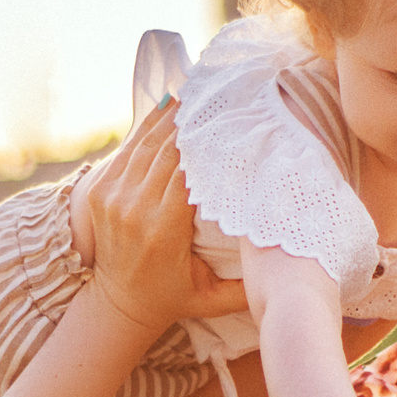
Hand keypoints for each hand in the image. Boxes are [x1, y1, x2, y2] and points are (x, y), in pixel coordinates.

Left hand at [84, 102, 248, 333]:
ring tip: (200, 91)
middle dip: (195, 122)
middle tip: (224, 94)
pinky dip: (149, 126)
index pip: (187, 172)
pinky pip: (129, 148)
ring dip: (173, 116)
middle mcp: (134, 208)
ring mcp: (113, 196)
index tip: (234, 121)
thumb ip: (248, 289)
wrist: (118, 305)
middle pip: (168, 150)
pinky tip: (171, 105)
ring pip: (147, 142)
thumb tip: (295, 272)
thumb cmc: (174, 299)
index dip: (209, 143)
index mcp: (162, 230)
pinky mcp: (101, 190)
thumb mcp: (213, 300)